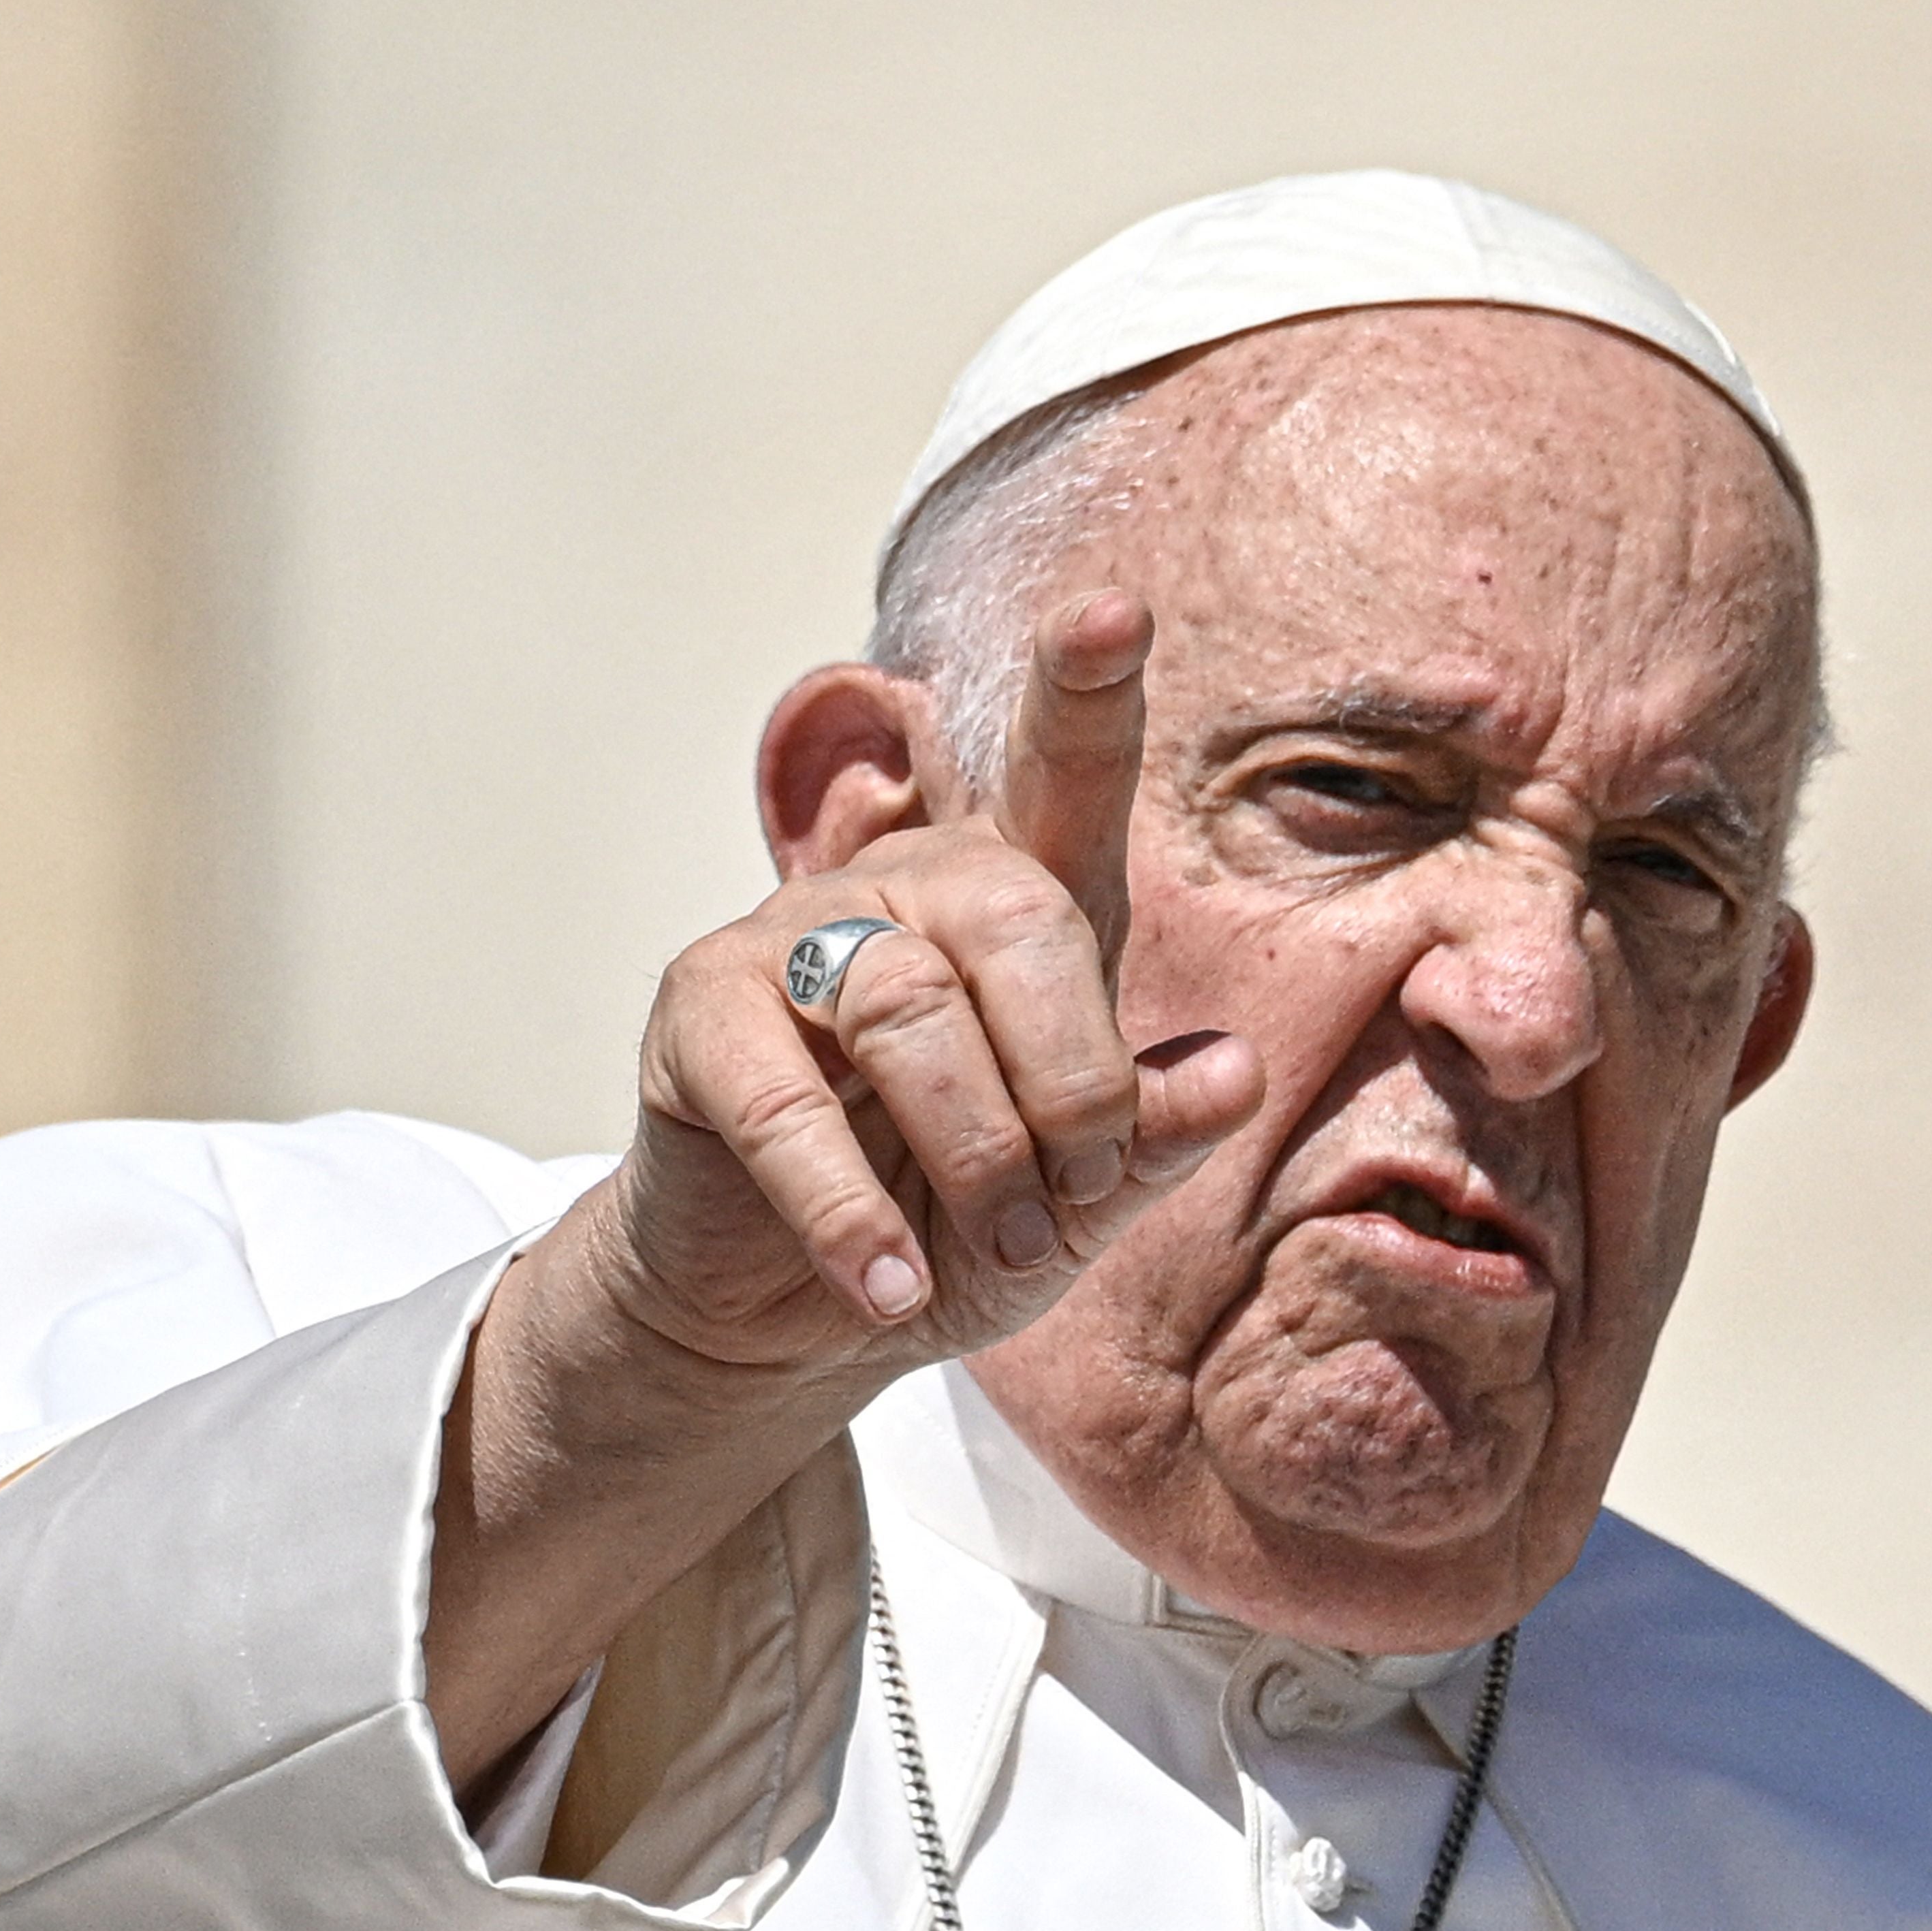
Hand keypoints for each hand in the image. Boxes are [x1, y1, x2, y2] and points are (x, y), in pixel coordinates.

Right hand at [598, 590, 1264, 1383]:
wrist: (794, 1319)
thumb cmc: (948, 1234)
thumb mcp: (1076, 1207)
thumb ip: (1149, 1142)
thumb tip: (1232, 1073)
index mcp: (1017, 908)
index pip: (1064, 780)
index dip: (1087, 694)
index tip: (1115, 611)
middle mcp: (909, 890)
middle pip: (1021, 918)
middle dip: (1072, 1083)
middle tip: (1066, 1202)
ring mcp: (795, 937)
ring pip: (909, 1007)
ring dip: (972, 1154)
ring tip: (986, 1254)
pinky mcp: (699, 1014)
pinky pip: (784, 1101)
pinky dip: (847, 1210)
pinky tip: (884, 1288)